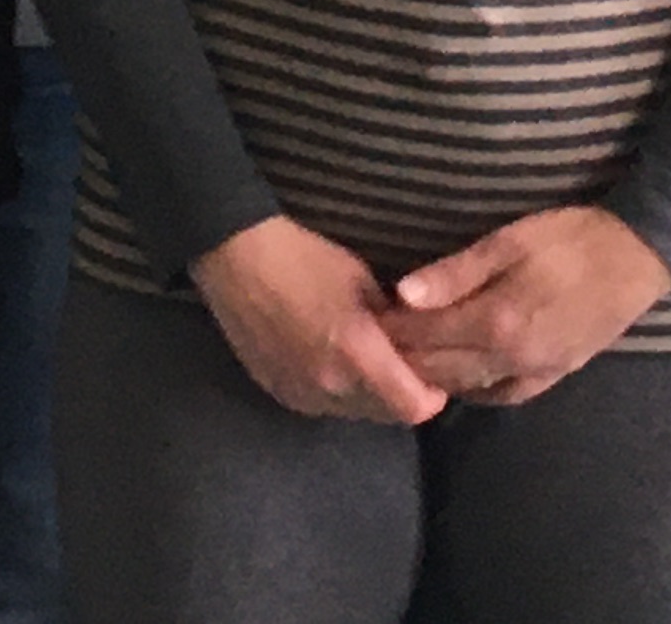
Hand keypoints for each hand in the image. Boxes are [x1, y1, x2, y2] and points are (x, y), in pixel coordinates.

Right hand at [187, 216, 443, 425]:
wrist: (234, 255)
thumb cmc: (303, 256)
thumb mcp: (362, 278)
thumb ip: (393, 320)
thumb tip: (413, 340)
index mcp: (356, 355)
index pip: (414, 408)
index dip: (433, 395)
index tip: (436, 372)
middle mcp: (330, 387)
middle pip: (388, 415)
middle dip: (403, 393)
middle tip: (404, 362)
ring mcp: (301, 395)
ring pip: (355, 413)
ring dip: (369, 395)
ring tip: (365, 359)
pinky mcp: (278, 393)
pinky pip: (323, 405)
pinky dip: (336, 390)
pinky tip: (329, 358)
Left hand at [386, 206, 670, 408]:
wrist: (639, 256)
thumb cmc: (571, 237)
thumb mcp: (510, 241)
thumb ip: (455, 272)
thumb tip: (401, 294)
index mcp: (497, 322)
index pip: (425, 337)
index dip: (391, 329)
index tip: (364, 317)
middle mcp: (512, 359)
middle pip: (440, 369)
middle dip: (403, 356)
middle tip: (373, 340)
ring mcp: (535, 373)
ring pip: (467, 388)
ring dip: (432, 375)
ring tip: (403, 356)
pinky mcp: (554, 376)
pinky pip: (502, 395)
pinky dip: (472, 389)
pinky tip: (457, 376)